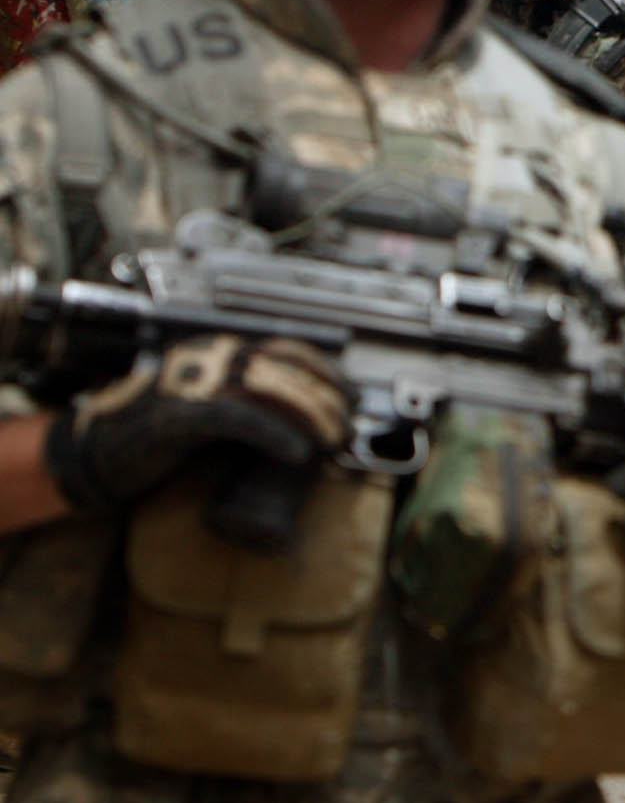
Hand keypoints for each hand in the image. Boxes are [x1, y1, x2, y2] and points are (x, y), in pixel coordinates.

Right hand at [44, 335, 351, 512]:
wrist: (93, 453)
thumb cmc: (157, 436)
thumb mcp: (213, 410)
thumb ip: (250, 403)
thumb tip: (308, 420)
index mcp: (219, 351)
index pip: (286, 349)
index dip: (325, 370)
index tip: (352, 393)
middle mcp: (208, 357)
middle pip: (284, 368)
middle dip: (326, 395)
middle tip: (350, 422)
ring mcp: (192, 382)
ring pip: (268, 389)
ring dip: (310, 415)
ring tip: (335, 439)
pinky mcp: (178, 414)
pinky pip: (237, 418)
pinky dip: (273, 434)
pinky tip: (297, 451)